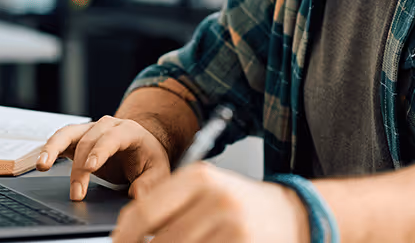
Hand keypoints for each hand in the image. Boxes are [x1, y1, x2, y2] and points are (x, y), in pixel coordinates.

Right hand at [37, 116, 170, 200]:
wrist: (142, 147)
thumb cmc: (148, 159)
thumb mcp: (158, 171)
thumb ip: (150, 183)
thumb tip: (137, 195)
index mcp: (130, 131)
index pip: (113, 137)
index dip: (101, 150)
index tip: (90, 167)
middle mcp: (108, 125)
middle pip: (89, 141)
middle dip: (80, 168)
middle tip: (77, 193)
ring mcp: (91, 129)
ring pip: (69, 133)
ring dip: (54, 149)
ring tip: (42, 166)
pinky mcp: (78, 138)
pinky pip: (61, 139)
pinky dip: (49, 148)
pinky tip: (41, 162)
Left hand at [111, 163, 309, 242]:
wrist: (290, 213)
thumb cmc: (239, 204)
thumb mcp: (206, 190)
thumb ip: (169, 205)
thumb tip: (126, 232)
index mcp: (200, 177)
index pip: (144, 211)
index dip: (124, 235)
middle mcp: (216, 199)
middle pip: (158, 242)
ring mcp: (232, 226)